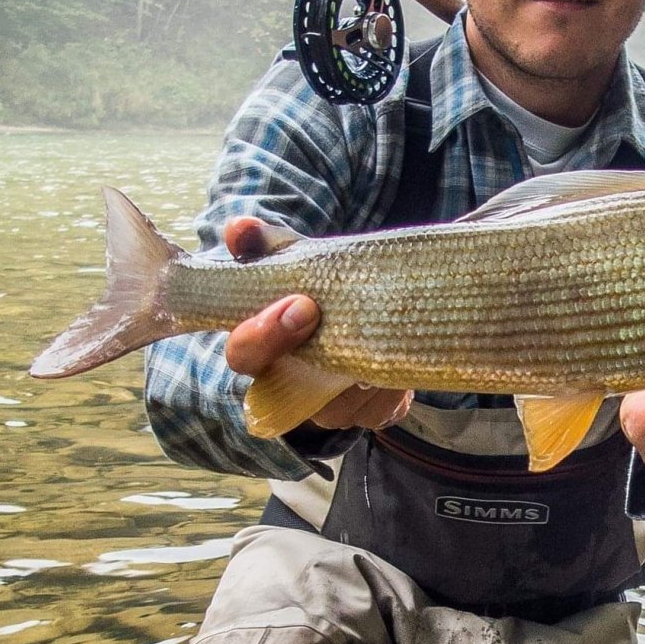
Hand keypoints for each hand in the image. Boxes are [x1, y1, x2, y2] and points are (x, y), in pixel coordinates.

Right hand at [222, 217, 412, 431]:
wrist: (362, 317)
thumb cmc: (316, 290)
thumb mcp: (291, 262)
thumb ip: (263, 243)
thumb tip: (238, 229)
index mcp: (259, 350)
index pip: (244, 354)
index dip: (267, 334)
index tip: (303, 302)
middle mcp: (289, 389)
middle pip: (294, 394)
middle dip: (327, 358)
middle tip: (359, 330)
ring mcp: (329, 409)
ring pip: (345, 404)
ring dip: (369, 368)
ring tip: (392, 329)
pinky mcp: (368, 414)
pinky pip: (381, 412)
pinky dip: (395, 386)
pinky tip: (406, 356)